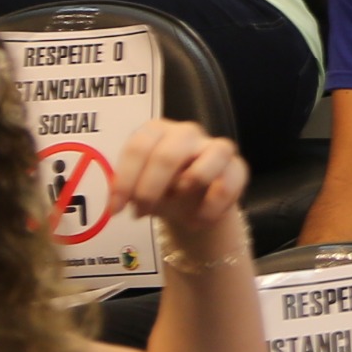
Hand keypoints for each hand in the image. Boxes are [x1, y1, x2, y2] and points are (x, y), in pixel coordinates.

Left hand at [119, 119, 246, 235]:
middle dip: (151, 188)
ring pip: (212, 154)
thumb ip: (127, 191)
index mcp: (157, 131)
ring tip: (178, 206)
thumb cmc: (162, 191)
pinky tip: (199, 220)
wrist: (194, 206)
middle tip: (142, 212)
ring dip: (191, 184)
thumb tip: (115, 205)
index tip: (116, 208)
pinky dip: (213, 205)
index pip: (138, 147)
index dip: (125, 179)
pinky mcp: (237, 167)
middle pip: (168, 154)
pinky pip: (229, 182)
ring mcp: (215, 147)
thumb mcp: (138, 191)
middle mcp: (186, 133)